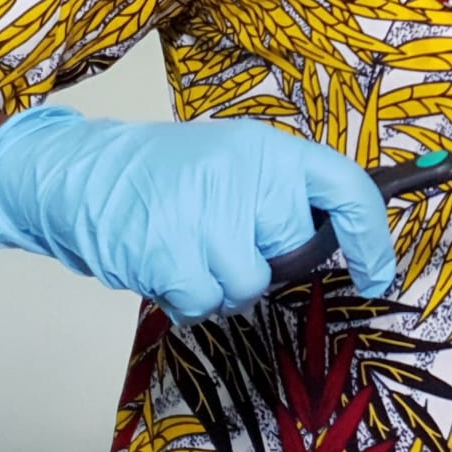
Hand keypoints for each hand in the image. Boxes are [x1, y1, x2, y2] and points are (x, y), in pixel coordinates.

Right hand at [0, 105, 395, 325]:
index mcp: (269, 149)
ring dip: (221, 283)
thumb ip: (281, 193)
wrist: (75, 172)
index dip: (372, 238)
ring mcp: (205, 214)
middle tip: (221, 234)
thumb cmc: (164, 174)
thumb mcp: (232, 161)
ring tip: (188, 246)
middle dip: (264, 258)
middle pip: (292, 252)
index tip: (376, 276)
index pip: (346, 190)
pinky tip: (167, 265)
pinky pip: (206, 303)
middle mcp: (244, 175)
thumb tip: (338, 241)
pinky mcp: (169, 253)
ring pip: (249, 286)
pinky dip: (189, 298)